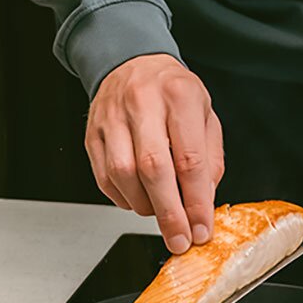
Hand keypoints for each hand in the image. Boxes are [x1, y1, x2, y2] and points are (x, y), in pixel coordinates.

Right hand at [86, 53, 224, 253]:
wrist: (132, 63)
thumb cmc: (172, 92)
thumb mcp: (205, 114)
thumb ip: (209, 159)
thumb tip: (204, 202)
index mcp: (179, 95)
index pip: (189, 158)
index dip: (196, 201)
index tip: (201, 229)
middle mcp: (142, 103)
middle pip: (153, 168)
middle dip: (169, 213)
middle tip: (179, 239)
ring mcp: (112, 118)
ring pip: (123, 174)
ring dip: (145, 206)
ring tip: (161, 212)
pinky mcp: (92, 134)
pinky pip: (104, 178)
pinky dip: (123, 198)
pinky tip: (139, 198)